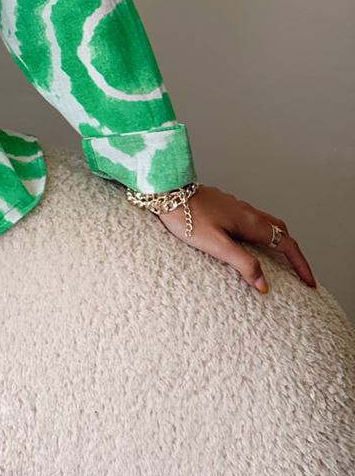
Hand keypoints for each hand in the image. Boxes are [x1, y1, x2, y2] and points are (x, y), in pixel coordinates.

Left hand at [151, 184, 316, 293]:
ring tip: (278, 261)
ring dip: (277, 241)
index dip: (301, 264)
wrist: (165, 191)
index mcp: (250, 221)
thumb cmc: (187, 217)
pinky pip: (250, 220)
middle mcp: (246, 211)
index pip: (286, 244)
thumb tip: (264, 284)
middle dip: (293, 252)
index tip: (310, 282)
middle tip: (298, 272)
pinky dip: (260, 234)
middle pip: (280, 231)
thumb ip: (242, 263)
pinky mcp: (222, 206)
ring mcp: (235, 206)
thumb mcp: (217, 245)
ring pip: (266, 223)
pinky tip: (247, 243)